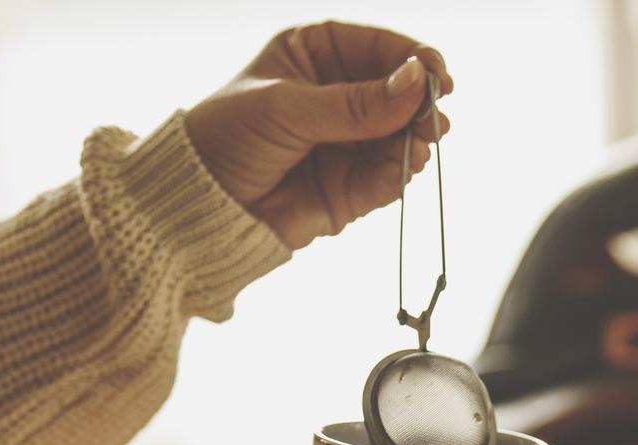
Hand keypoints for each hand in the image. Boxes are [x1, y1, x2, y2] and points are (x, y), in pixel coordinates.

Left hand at [184, 23, 453, 249]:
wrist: (199, 206)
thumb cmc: (227, 137)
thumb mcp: (287, 108)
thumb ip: (354, 103)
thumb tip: (416, 83)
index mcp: (315, 55)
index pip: (377, 46)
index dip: (413, 57)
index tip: (439, 74)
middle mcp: (336, 95)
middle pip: (397, 92)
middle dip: (419, 105)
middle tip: (433, 119)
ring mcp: (346, 143)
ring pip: (398, 136)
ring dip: (415, 141)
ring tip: (419, 147)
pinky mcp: (349, 187)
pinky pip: (387, 177)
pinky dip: (399, 173)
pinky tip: (403, 168)